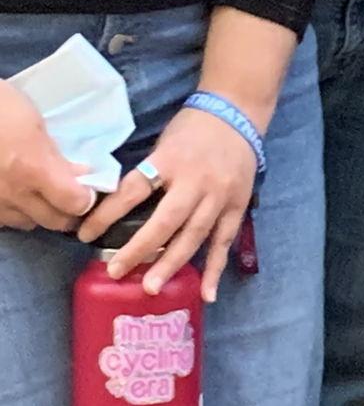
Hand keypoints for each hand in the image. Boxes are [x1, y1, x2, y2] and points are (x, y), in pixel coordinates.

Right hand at [0, 79, 95, 232]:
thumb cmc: (0, 108)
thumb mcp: (36, 124)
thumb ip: (58, 154)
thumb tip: (82, 174)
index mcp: (32, 169)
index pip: (74, 203)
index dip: (87, 198)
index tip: (90, 188)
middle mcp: (12, 194)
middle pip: (54, 222)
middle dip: (69, 211)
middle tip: (72, 194)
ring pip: (28, 224)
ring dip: (41, 213)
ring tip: (42, 192)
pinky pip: (4, 220)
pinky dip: (15, 212)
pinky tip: (16, 193)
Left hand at [78, 106, 257, 302]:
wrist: (238, 111)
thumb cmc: (192, 128)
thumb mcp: (162, 144)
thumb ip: (146, 175)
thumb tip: (114, 208)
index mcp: (171, 160)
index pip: (133, 190)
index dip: (106, 214)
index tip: (84, 235)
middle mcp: (196, 181)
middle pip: (166, 220)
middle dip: (139, 248)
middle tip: (116, 271)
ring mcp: (220, 195)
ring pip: (194, 235)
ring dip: (172, 263)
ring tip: (150, 287)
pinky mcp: (237, 205)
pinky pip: (225, 240)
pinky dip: (216, 268)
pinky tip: (207, 294)